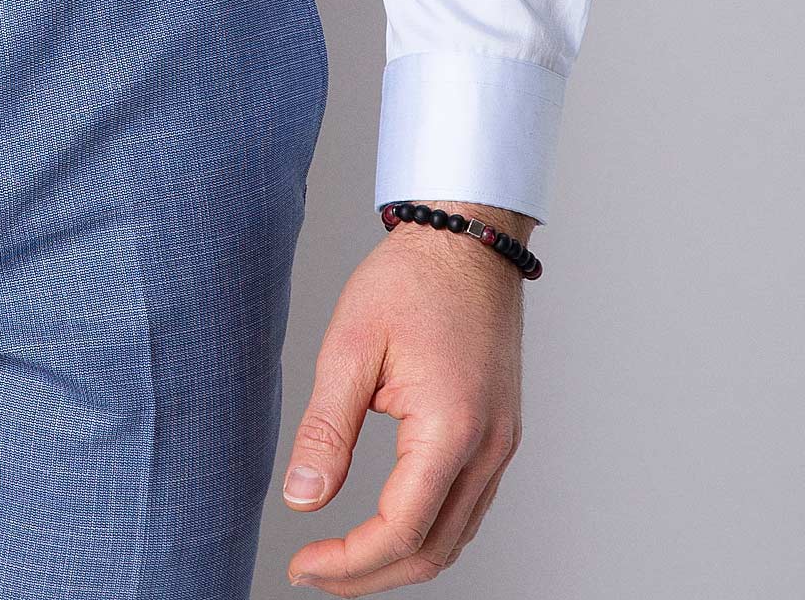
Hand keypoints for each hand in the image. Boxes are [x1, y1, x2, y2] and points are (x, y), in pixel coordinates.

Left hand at [280, 200, 528, 590]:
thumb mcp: (350, 346)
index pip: (402, 531)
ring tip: (342, 557)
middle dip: (370, 574)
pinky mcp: (501, 435)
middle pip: (434, 550)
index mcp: (452, 428)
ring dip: (401, 558)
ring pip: (455, 537)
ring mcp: (502, 445)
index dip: (349, 562)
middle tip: (313, 571)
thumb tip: (302, 501)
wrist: (467, 239)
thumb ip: (327, 430)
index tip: (302, 565)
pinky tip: (388, 522)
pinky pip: (468, 508)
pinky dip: (428, 530)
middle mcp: (489, 448)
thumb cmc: (410, 280)